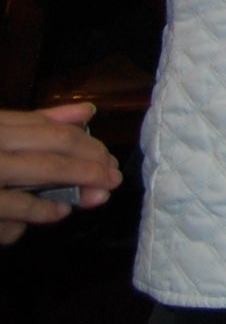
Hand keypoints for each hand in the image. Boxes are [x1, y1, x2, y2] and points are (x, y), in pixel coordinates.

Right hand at [0, 104, 119, 244]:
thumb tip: (87, 114)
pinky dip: (36, 212)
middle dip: (90, 162)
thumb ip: (35, 124)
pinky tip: (56, 214)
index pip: (51, 128)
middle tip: (113, 178)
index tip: (108, 157)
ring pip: (39, 171)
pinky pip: (10, 206)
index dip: (87, 143)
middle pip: (53, 145)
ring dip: (75, 183)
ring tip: (96, 194)